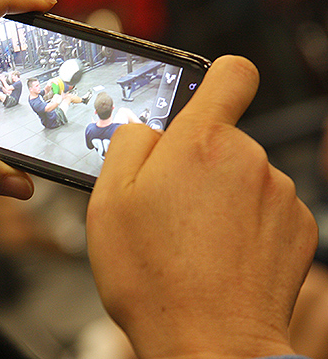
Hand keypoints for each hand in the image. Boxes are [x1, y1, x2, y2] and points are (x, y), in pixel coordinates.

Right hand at [86, 56, 317, 358]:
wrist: (207, 343)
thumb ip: (127, 144)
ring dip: (218, 194)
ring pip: (242, 175)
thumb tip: (147, 129)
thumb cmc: (152, 277)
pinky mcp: (298, 228)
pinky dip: (244, 222)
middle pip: (222, 138)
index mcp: (201, 144)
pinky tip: (218, 253)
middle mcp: (249, 160)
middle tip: (166, 205)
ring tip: (191, 238)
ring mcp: (280, 195)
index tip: (199, 102)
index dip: (215, 81)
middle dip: (194, 161)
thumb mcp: (107, 201)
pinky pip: (265, 207)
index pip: (231, 74)